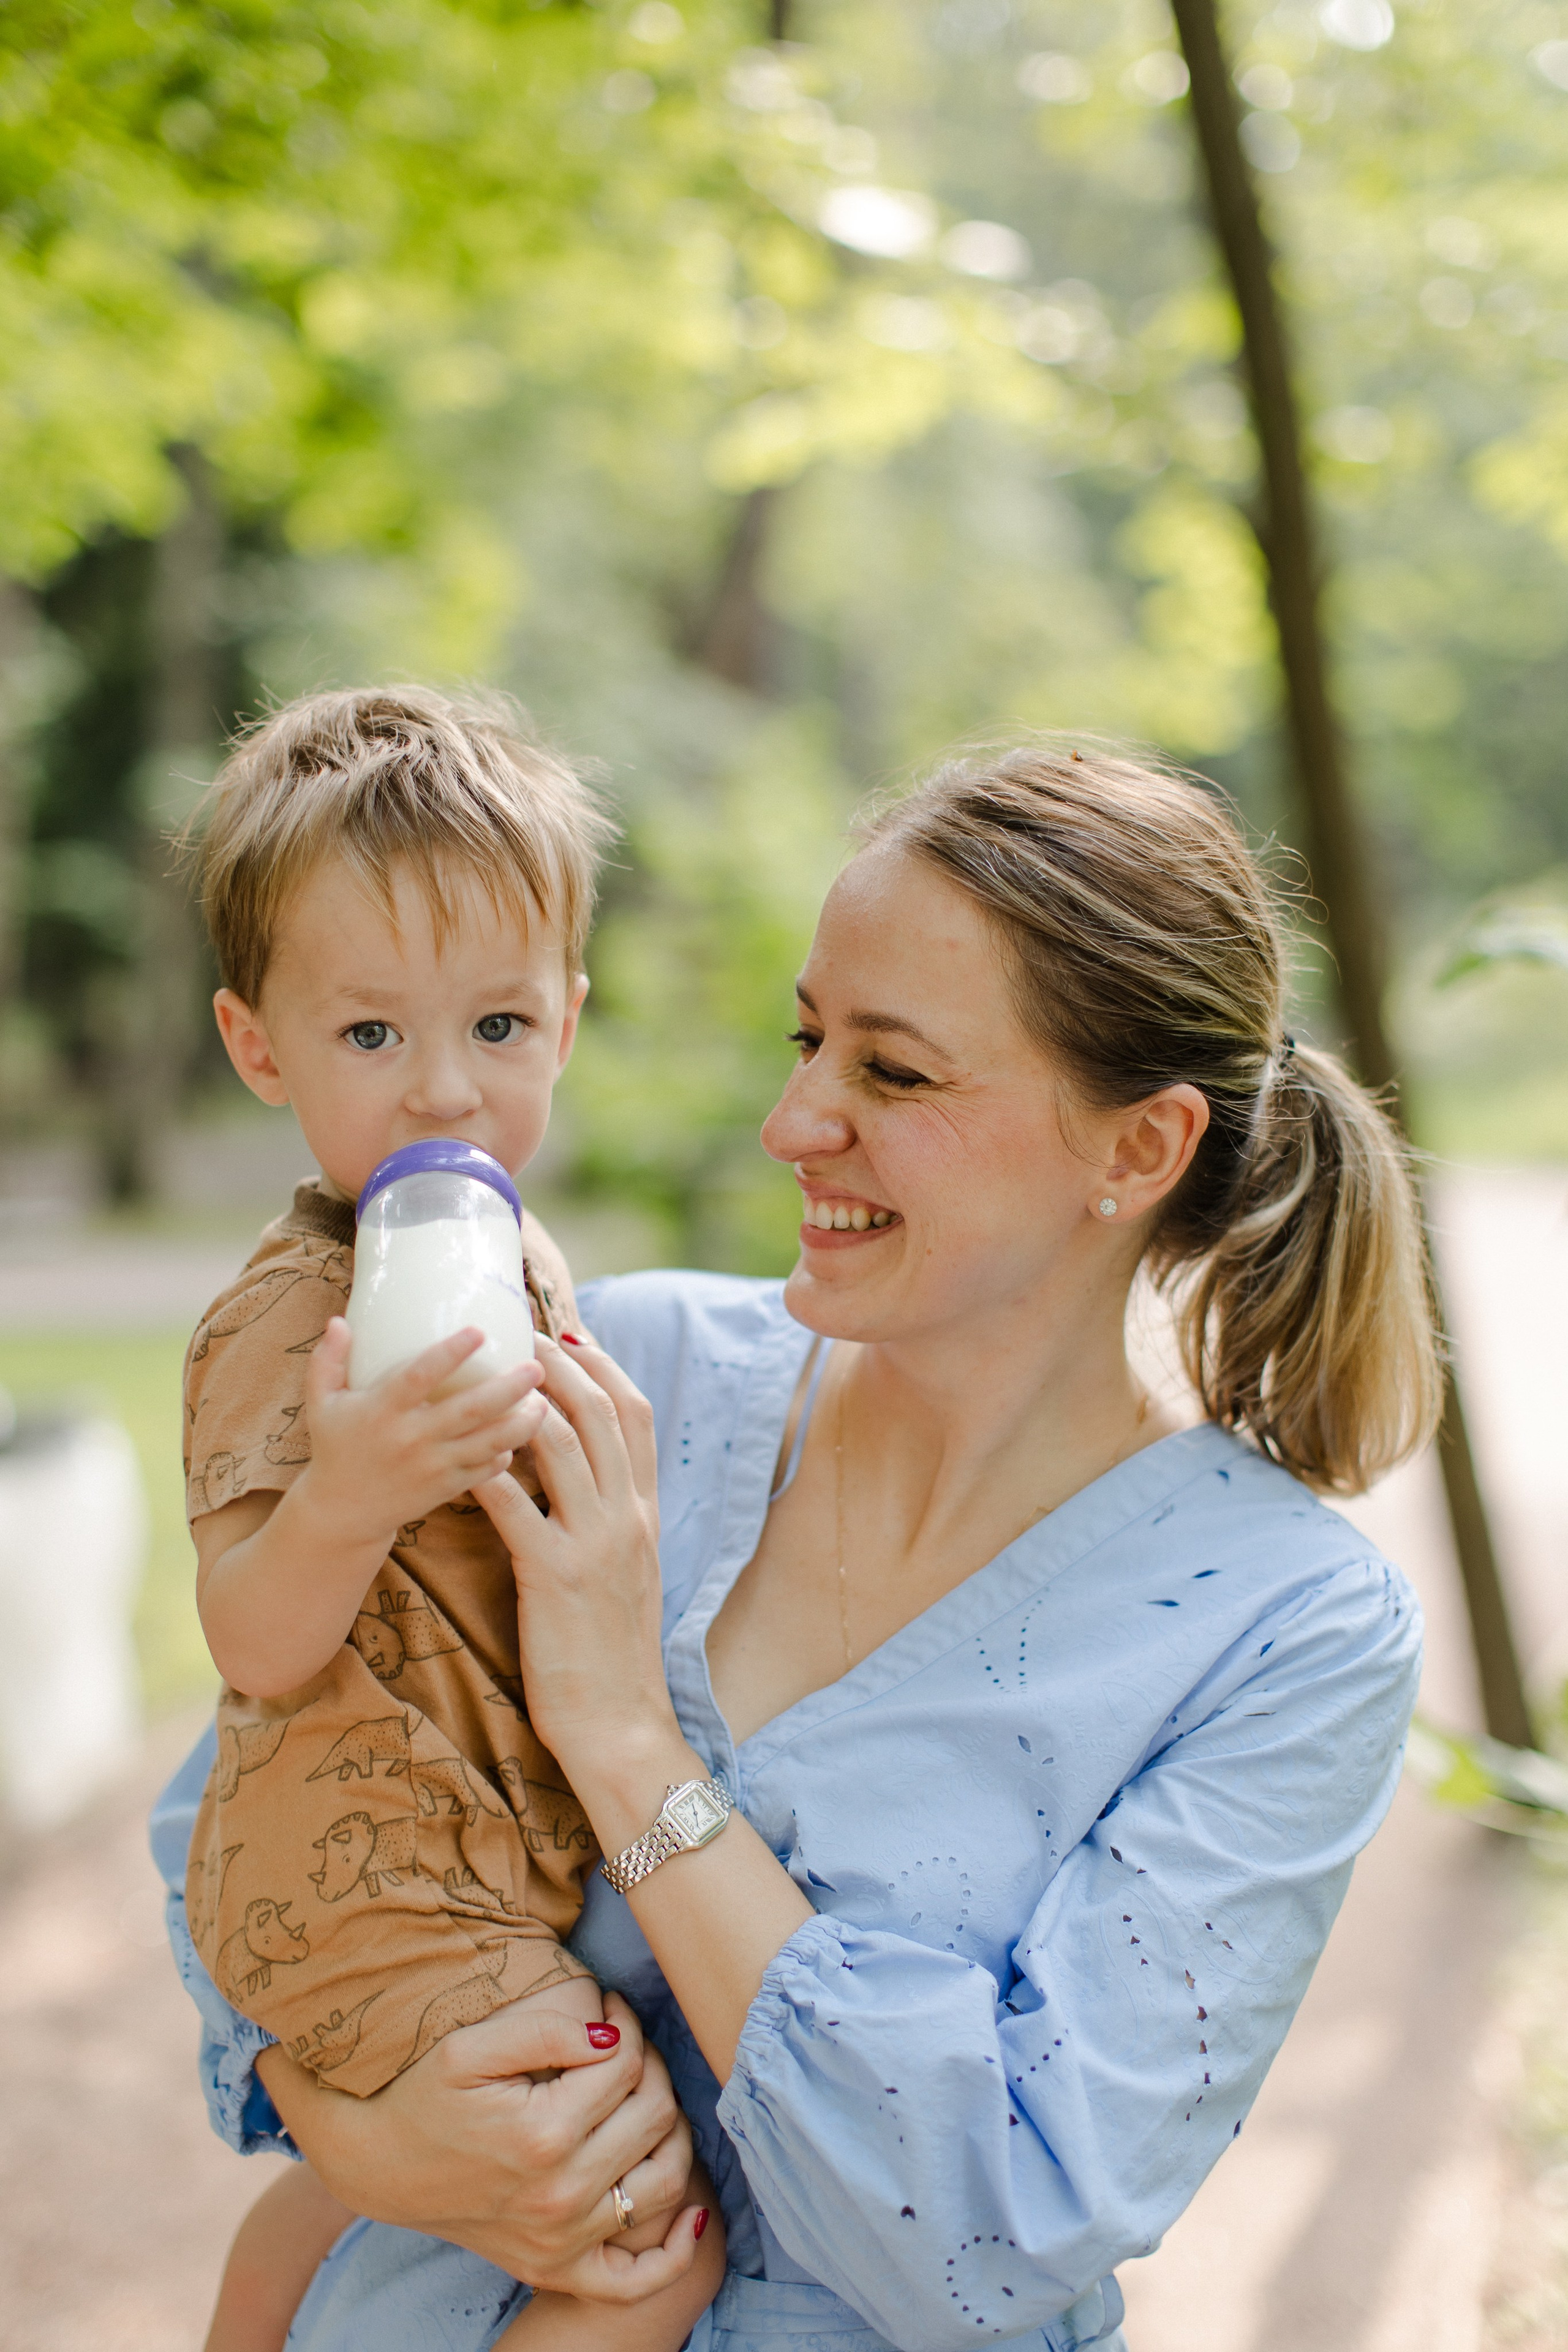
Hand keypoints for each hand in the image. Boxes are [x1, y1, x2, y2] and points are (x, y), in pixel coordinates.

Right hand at [255, 1992, 702, 2300]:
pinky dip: (675, 2250)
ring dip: (673, 2132)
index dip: (627, 2025)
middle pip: (654, 2115)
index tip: (611, 2009)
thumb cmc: (424, 2097)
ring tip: (644, 2099)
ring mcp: (562, 2241)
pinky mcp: (558, 2269)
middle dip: (650, 2066)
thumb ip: (544, 2030)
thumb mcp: (469, 2047)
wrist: (382, 2167)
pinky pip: (636, 2279)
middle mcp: (560, 2194)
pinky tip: (691, 2208)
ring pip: (664, 2180)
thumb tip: (610, 2035)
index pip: (625, 2065)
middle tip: (626, 2045)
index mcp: (541, 2134)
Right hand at [301, 1318, 543, 1553]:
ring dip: (521, 1423)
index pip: (418, 1377)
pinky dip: (507, 1453)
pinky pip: (485, 1470)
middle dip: (507, 1388)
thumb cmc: (336, 1447)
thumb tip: (339, 1320)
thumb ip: (327, 1360)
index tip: (479, 1331)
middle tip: (536, 1367)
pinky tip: (523, 1434)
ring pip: (486, 1443)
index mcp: (381, 1411)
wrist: (342, 1513)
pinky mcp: (445, 1488)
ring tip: (544, 1401)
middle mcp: (410, 1439)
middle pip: (468, 1411)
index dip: (449, 1354)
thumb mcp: (322, 1403)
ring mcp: (431, 1467)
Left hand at [471, 1335, 679, 1783]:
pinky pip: (517, 1508)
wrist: (622, 1724)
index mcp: (644, 1514)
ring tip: (485, 1377)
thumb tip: (587, 1484)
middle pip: (601, 1413)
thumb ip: (613, 1525)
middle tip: (523, 1333)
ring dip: (523, 1402)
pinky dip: (489, 1474)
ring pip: (564, 1445)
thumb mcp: (630, 1575)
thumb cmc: (614, 1655)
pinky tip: (459, 1455)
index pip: (635, 1417)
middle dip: (562, 1364)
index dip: (604, 1368)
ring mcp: (595, 1544)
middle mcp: (627, 1518)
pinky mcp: (555, 1577)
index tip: (571, 1335)